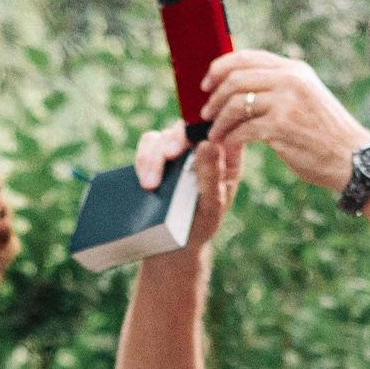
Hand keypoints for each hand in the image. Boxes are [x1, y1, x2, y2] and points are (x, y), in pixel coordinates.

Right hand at [133, 122, 243, 252]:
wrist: (174, 245)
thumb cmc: (202, 224)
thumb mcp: (213, 206)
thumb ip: (212, 176)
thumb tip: (208, 144)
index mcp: (226, 155)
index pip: (223, 126)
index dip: (211, 123)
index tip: (199, 140)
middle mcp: (202, 146)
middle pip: (188, 127)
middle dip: (176, 139)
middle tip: (169, 154)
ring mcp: (178, 150)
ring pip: (164, 136)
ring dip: (154, 156)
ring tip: (150, 185)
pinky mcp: (156, 156)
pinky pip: (147, 146)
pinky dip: (143, 160)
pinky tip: (144, 181)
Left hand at [200, 50, 369, 189]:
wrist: (352, 158)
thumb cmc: (326, 133)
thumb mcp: (307, 96)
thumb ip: (280, 86)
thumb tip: (244, 84)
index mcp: (294, 69)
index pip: (247, 57)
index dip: (220, 67)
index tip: (207, 83)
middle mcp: (290, 80)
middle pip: (236, 78)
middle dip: (214, 97)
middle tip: (206, 113)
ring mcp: (286, 102)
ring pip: (236, 104)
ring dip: (219, 121)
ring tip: (214, 132)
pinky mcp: (281, 127)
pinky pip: (243, 129)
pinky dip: (230, 137)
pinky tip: (227, 143)